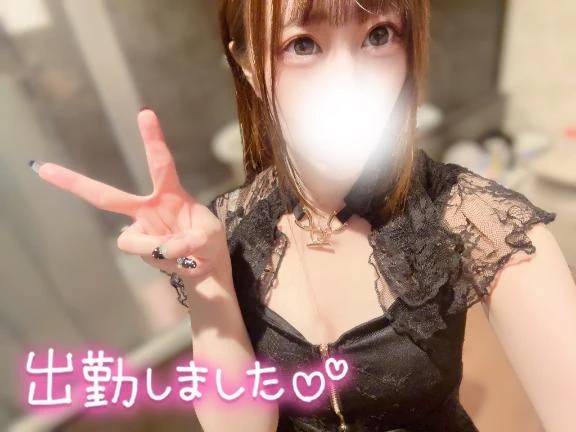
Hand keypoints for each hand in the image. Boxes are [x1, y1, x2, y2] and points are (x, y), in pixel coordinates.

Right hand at [33, 108, 227, 281]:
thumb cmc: (207, 242)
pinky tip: (182, 261)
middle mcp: (149, 208)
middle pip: (107, 196)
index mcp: (170, 194)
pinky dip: (164, 257)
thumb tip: (167, 247)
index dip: (152, 139)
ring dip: (158, 246)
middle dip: (75, 183)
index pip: (161, 163)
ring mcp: (141, 230)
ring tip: (186, 252)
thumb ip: (192, 239)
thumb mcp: (209, 237)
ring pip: (131, 238)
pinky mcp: (140, 249)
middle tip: (44, 170)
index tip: (145, 113)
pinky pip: (143, 253)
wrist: (207, 268)